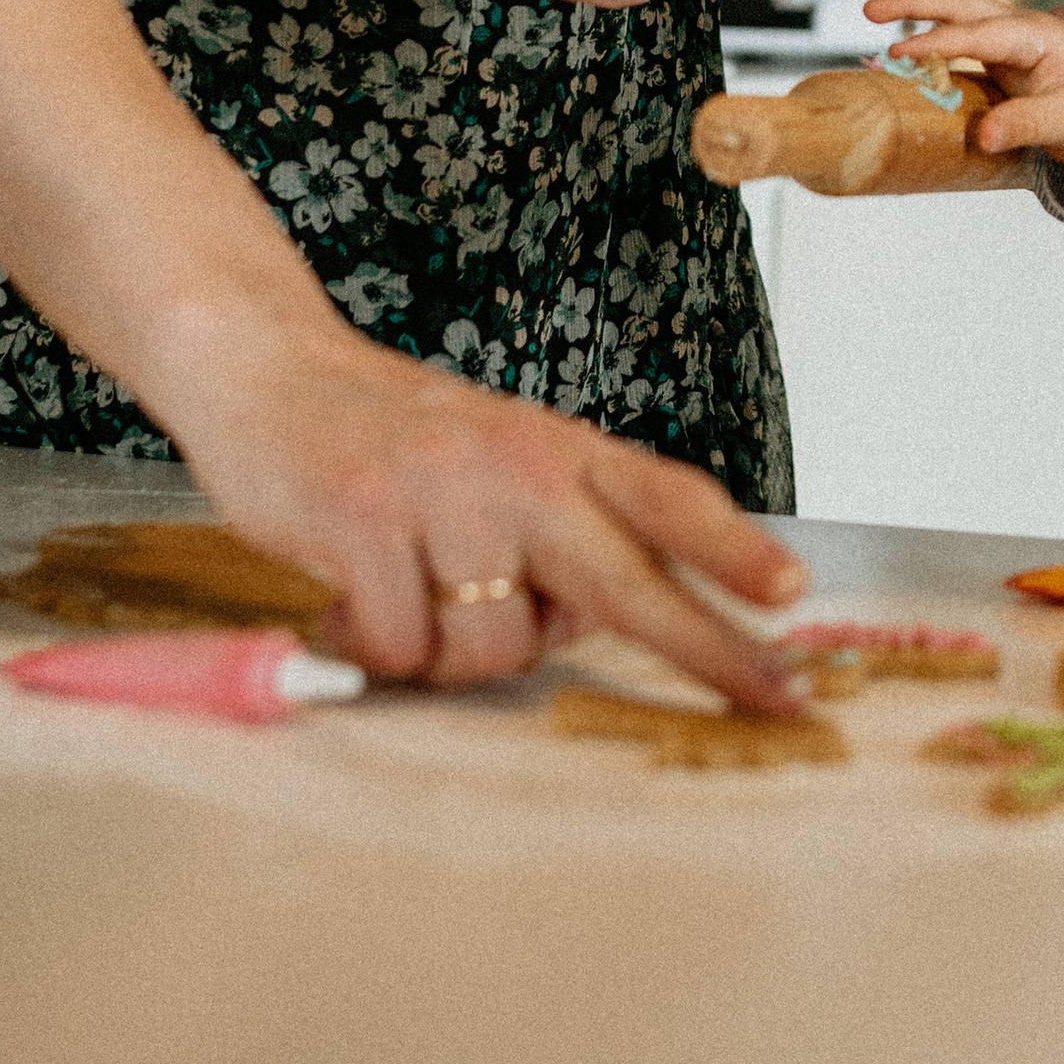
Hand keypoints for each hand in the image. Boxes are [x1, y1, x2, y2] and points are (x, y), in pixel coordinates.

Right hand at [161, 302, 809, 706]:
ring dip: (452, 658)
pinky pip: (402, 648)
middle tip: (774, 695)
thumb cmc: (395, 440)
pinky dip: (375, 647)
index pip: (668, 498)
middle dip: (709, 649)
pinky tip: (349, 602)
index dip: (734, 550)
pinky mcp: (366, 520)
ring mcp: (445, 492)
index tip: (793, 596)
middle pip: (630, 582)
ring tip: (409, 603)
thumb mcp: (498, 463)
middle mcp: (519, 467)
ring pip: (497, 648)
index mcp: (559, 451)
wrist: (270, 368)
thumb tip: (598, 624)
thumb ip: (557, 532)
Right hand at [863, 0, 1063, 177]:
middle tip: (871, 11)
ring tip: (877, 12)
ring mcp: (1008, 38)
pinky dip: (929, 29)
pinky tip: (903, 47)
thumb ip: (1026, 125)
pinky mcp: (1000, 56)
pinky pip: (959, 32)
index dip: (937, 42)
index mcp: (1036, 35)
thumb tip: (982, 135)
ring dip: (919, 2)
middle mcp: (1019, 27)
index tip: (899, 53)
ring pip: (958, 4)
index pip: (977, 33)